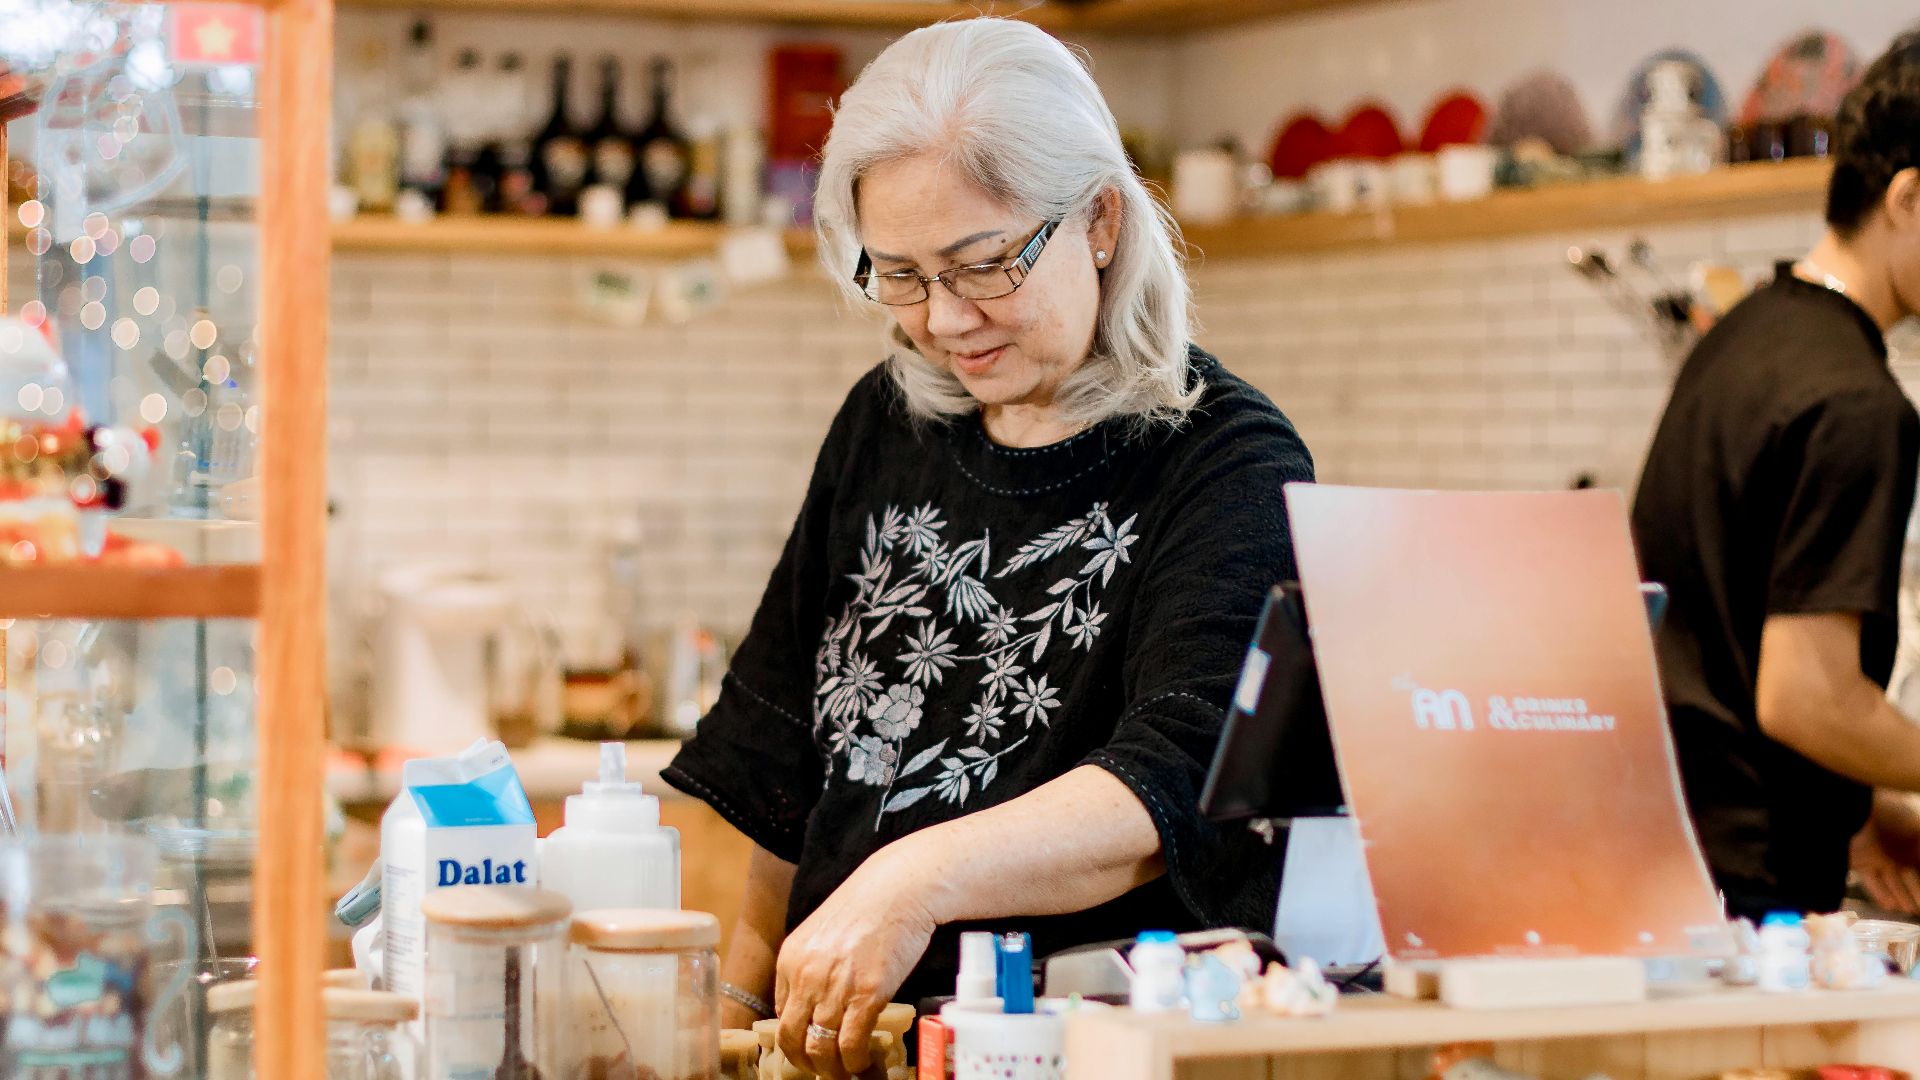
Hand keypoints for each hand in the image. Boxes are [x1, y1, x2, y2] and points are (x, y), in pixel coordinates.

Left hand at [774, 839, 939, 1079]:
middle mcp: (805, 975)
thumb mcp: (823, 933)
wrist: (899, 889)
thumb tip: (815, 1001)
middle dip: (805, 1062)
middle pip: (792, 1038)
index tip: (809, 1048)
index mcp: (790, 959)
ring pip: (820, 1048)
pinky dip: (854, 1062)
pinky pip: (851, 1044)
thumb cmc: (867, 906)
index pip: (781, 1013)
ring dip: (832, 1069)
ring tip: (845, 1072)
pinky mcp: (867, 994)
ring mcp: (835, 986)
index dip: (796, 1038)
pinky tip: (863, 1063)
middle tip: (822, 1070)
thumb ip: (812, 966)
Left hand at [1852, 790, 1919, 913]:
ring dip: (1901, 896)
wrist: (1853, 811)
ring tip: (1910, 911)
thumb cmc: (1892, 817)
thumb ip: (1919, 852)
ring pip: (1892, 881)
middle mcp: (1896, 849)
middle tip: (1919, 911)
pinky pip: (1873, 881)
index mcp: (1912, 839)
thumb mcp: (1916, 832)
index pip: (1919, 863)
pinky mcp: (1860, 861)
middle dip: (1916, 892)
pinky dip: (1881, 894)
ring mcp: (1878, 856)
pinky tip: (1890, 906)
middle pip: (1909, 876)